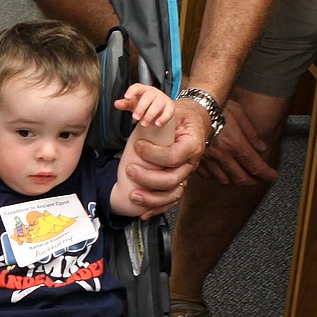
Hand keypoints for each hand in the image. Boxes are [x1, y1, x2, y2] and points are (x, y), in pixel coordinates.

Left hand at [115, 83, 174, 129]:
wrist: (160, 109)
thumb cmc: (145, 104)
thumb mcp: (134, 104)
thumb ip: (125, 104)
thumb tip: (117, 104)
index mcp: (143, 90)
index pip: (137, 87)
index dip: (132, 91)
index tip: (126, 97)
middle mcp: (154, 93)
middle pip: (148, 97)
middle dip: (141, 108)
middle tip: (135, 117)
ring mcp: (163, 99)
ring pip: (157, 105)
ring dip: (149, 115)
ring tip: (143, 124)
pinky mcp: (170, 108)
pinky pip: (167, 112)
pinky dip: (162, 118)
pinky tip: (157, 124)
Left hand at [121, 100, 203, 217]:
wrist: (195, 122)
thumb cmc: (180, 115)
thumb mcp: (167, 105)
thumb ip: (145, 102)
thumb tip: (122, 101)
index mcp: (191, 144)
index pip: (175, 155)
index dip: (155, 154)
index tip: (138, 146)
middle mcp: (191, 163)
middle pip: (173, 179)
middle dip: (149, 178)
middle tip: (129, 169)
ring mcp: (185, 175)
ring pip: (172, 194)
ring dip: (152, 198)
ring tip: (133, 195)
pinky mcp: (178, 183)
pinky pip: (170, 201)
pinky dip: (156, 209)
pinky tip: (142, 214)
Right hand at [196, 98, 278, 186]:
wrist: (194, 105)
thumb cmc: (217, 106)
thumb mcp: (240, 114)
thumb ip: (252, 133)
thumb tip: (262, 148)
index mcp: (235, 144)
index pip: (255, 165)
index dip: (266, 174)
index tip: (273, 176)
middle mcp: (222, 155)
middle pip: (240, 177)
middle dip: (253, 181)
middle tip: (259, 179)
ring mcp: (208, 159)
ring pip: (224, 180)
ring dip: (235, 180)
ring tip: (241, 176)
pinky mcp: (196, 159)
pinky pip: (208, 176)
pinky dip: (217, 177)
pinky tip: (221, 172)